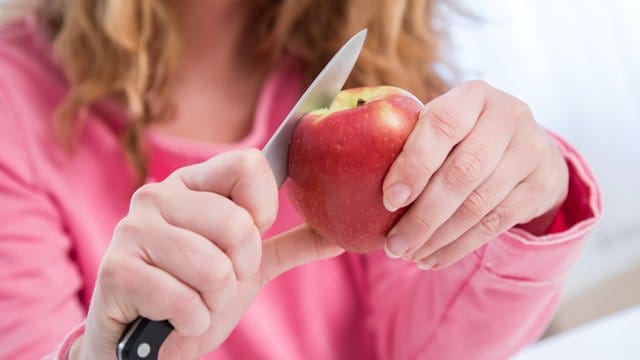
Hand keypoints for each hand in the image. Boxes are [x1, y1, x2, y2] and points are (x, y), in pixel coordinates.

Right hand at [74, 149, 342, 358]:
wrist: (147, 346)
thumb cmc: (195, 294)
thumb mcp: (249, 267)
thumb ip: (289, 245)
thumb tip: (342, 236)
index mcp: (190, 184)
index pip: (249, 164)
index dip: (263, 208)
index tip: (251, 236)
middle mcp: (157, 196)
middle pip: (238, 224)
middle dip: (240, 270)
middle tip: (218, 281)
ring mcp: (132, 230)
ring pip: (214, 267)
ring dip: (215, 301)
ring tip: (194, 300)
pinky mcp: (116, 271)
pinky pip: (184, 300)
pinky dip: (191, 321)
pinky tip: (174, 320)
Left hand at [382, 81, 568, 269]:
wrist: (528, 145)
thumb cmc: (465, 135)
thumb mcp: (444, 122)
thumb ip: (411, 138)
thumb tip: (345, 175)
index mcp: (474, 96)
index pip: (442, 126)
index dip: (413, 164)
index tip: (388, 200)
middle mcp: (508, 118)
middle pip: (462, 174)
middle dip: (422, 216)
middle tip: (392, 244)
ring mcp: (530, 152)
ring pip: (478, 205)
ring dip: (437, 237)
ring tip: (406, 254)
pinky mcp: (539, 186)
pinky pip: (494, 225)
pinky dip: (458, 247)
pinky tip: (431, 258)